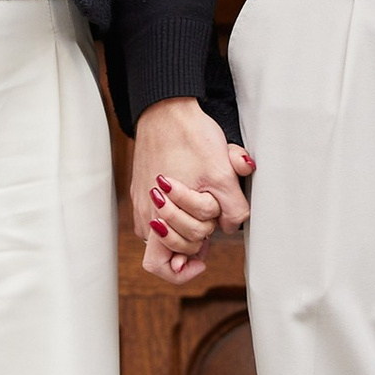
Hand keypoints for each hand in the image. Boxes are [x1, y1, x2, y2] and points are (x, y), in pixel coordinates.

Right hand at [130, 97, 253, 286]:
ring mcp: (143, 205)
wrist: (166, 108)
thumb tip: (229, 228)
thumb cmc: (191, 137)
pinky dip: (182, 211)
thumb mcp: (222, 172)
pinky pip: (164, 217)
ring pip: (170, 234)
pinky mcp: (144, 193)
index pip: (163, 266)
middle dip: (198, 237)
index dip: (186, 267)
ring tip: (205, 198)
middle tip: (211, 213)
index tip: (204, 254)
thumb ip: (232, 209)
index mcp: (156, 218)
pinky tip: (196, 193)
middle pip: (175, 250)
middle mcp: (144, 217)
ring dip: (192, 223)